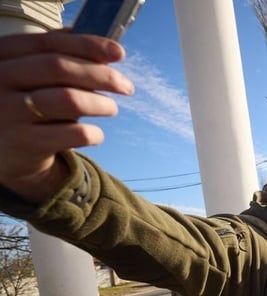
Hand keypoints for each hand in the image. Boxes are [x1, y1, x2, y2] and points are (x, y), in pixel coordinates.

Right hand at [0, 31, 132, 201]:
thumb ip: (57, 58)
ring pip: (69, 99)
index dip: (87, 45)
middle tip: (126, 86)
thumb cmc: (23, 105)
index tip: (119, 52)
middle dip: (101, 74)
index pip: (48, 43)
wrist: (1, 153)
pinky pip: (73, 133)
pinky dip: (93, 133)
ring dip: (101, 103)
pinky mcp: (23, 142)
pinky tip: (95, 134)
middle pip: (59, 68)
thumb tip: (106, 48)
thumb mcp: (28, 77)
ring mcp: (8, 111)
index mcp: (1, 56)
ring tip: (111, 108)